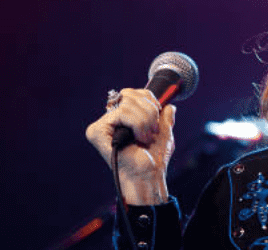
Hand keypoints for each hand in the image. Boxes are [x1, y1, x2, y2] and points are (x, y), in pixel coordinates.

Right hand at [86, 88, 175, 204]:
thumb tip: (170, 106)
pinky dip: (137, 124)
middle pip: (130, 94)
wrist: (148, 175)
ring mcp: (101, 125)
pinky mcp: (97, 131)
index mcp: (121, 118)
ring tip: (146, 137)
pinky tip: (138, 138)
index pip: (132, 93)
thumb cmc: (153, 158)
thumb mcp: (163, 132)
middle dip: (149, 111)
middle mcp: (108, 120)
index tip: (158, 115)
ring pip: (128, 103)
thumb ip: (165, 117)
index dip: (149, 100)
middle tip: (153, 130)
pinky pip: (122, 112)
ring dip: (145, 120)